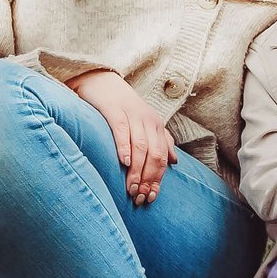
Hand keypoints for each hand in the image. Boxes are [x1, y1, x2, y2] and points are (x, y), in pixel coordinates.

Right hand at [71, 68, 175, 204]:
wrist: (101, 79)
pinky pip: (122, 130)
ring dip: (136, 170)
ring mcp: (132, 115)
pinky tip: (123, 162)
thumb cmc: (122, 106)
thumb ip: (161, 140)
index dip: (158, 179)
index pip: (162, 157)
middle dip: (148, 179)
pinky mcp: (114, 110)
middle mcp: (148, 120)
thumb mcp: (145, 123)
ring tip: (131, 188)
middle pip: (154, 154)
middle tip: (139, 198)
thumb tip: (175, 162)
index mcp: (156, 125)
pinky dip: (124, 147)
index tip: (151, 198)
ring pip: (140, 146)